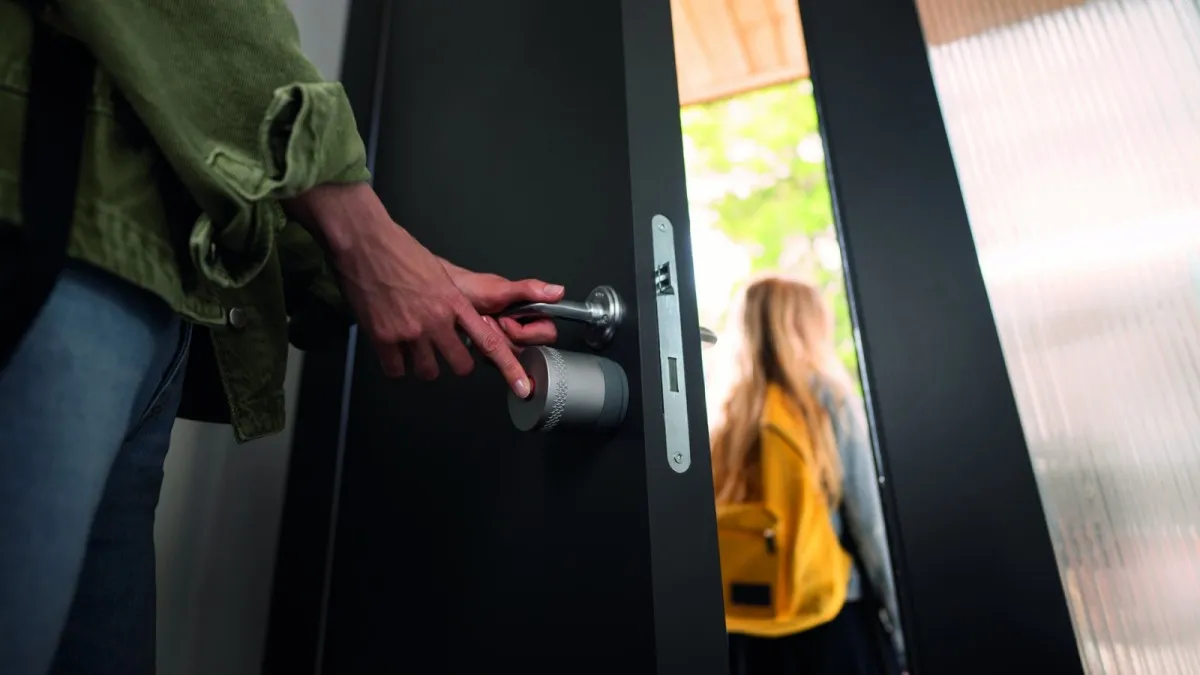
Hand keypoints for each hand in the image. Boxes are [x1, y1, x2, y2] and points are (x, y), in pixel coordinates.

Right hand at [283, 183, 533, 396]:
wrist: (366, 243)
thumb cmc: (400, 253)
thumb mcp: (439, 274)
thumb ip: (451, 302)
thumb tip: (458, 318)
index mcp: (455, 304)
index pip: (489, 342)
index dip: (509, 368)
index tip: (522, 387)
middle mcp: (437, 322)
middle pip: (459, 366)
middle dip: (452, 362)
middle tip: (440, 350)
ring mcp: (410, 332)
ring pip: (427, 371)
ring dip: (421, 363)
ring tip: (410, 344)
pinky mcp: (384, 339)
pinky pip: (396, 370)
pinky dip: (394, 363)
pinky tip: (390, 345)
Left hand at [438, 258, 563, 347]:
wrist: (440, 297)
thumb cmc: (469, 288)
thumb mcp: (499, 288)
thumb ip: (529, 290)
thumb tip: (557, 291)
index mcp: (530, 310)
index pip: (546, 333)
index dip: (526, 331)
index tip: (508, 320)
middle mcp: (522, 326)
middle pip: (528, 348)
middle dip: (506, 336)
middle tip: (492, 320)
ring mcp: (507, 340)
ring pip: (511, 356)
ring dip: (492, 341)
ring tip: (481, 324)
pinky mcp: (492, 351)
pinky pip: (496, 362)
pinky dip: (484, 351)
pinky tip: (476, 338)